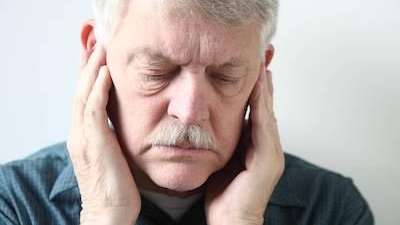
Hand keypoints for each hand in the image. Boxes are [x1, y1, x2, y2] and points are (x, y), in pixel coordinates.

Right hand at [67, 45, 140, 224]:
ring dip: (91, 69)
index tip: (96, 53)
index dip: (88, 72)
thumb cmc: (116, 186)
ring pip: (83, 94)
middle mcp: (79, 132)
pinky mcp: (93, 143)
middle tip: (94, 40)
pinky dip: (97, 89)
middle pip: (80, 88)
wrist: (109, 212)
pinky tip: (104, 73)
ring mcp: (84, 137)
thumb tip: (120, 122)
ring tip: (99, 47)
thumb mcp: (112, 154)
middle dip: (87, 63)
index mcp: (84, 134)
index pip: (84, 95)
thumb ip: (111, 135)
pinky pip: (93, 110)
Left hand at [205, 68, 284, 224]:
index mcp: (255, 146)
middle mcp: (267, 146)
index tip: (251, 67)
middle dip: (264, 81)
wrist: (230, 222)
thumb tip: (209, 124)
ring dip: (265, 88)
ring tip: (262, 64)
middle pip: (266, 106)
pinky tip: (259, 86)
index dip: (255, 88)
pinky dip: (261, 104)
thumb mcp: (221, 161)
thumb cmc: (223, 195)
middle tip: (263, 55)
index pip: (256, 110)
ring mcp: (271, 152)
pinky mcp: (269, 159)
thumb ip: (223, 142)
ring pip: (267, 112)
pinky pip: (264, 125)